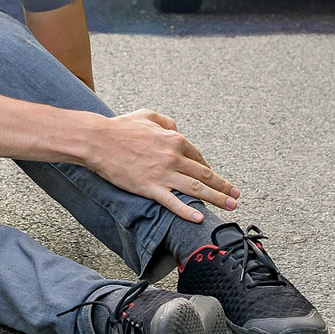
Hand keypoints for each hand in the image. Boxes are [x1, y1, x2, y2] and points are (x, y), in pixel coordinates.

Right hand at [87, 108, 239, 221]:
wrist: (98, 141)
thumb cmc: (120, 127)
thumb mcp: (147, 115)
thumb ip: (166, 121)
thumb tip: (177, 129)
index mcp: (174, 139)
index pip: (197, 157)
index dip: (208, 169)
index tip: (214, 178)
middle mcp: (173, 157)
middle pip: (204, 175)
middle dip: (223, 186)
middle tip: (236, 195)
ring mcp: (163, 174)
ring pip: (196, 189)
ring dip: (217, 198)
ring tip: (230, 206)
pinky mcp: (150, 188)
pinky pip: (173, 202)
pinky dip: (188, 211)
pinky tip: (200, 218)